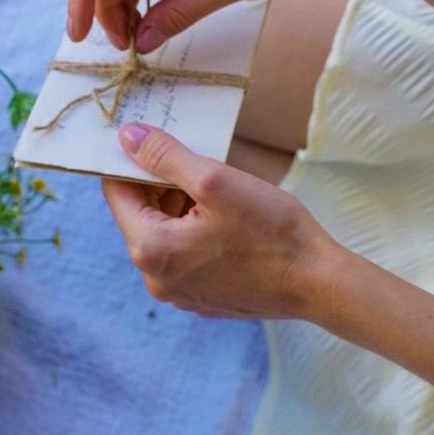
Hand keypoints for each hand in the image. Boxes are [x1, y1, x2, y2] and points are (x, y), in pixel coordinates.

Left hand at [101, 122, 342, 320]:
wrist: (317, 282)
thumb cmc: (271, 230)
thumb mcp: (216, 181)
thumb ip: (165, 156)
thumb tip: (127, 136)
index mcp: (150, 250)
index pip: (116, 192)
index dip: (132, 159)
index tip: (154, 137)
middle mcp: (155, 279)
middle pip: (141, 215)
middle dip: (163, 184)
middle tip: (199, 160)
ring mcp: (179, 293)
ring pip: (165, 234)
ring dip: (182, 207)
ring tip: (221, 191)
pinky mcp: (202, 298)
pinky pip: (185, 256)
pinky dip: (197, 232)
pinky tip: (231, 222)